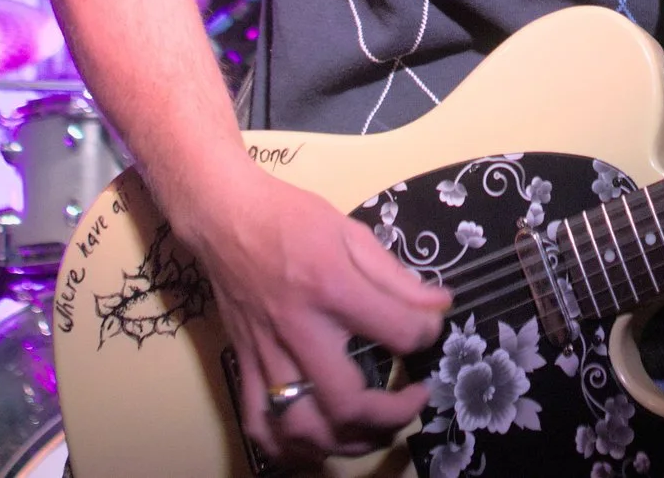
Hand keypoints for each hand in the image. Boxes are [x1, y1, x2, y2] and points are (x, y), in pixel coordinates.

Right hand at [175, 162, 450, 466]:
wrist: (224, 216)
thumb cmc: (289, 218)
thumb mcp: (351, 232)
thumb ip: (396, 276)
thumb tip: (439, 305)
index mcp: (332, 288)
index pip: (397, 332)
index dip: (427, 335)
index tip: (430, 329)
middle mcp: (297, 330)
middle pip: (346, 401)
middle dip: (391, 414)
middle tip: (412, 399)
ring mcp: (266, 353)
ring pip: (301, 426)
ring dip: (344, 442)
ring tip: (374, 432)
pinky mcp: (243, 363)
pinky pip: (258, 422)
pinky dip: (287, 447)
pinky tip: (316, 442)